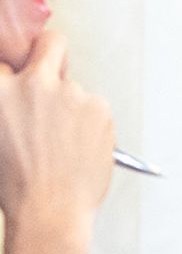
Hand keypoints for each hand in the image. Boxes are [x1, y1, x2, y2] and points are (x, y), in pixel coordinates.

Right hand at [0, 32, 112, 253]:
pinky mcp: (99, 107)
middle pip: (51, 44)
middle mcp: (34, 84)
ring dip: (71, 106)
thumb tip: (18, 95)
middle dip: (50, 53)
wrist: (50, 210)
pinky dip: (90, 123)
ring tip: (63, 143)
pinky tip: (78, 147)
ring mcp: (71, 93)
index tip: (20, 81)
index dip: (14, 74)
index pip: (6, 60)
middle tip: (51, 76)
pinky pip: (95, 107)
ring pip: (76, 87)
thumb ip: (7, 105)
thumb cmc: (17, 182)